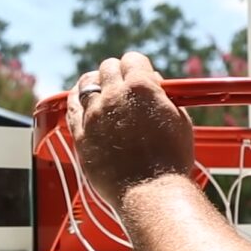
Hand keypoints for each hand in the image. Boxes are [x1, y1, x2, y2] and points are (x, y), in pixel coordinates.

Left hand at [66, 52, 193, 208]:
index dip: (139, 67)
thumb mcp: (180, 120)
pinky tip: (84, 103)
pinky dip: (77, 101)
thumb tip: (155, 87)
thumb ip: (163, 97)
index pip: (133, 59)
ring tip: (103, 93)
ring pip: (85, 83)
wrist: (151, 192)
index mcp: (141, 88)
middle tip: (125, 86)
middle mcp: (113, 96)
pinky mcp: (80, 135)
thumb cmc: (171, 160)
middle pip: (107, 68)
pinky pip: (71, 108)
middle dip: (118, 73)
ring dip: (95, 84)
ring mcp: (93, 115)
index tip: (142, 76)